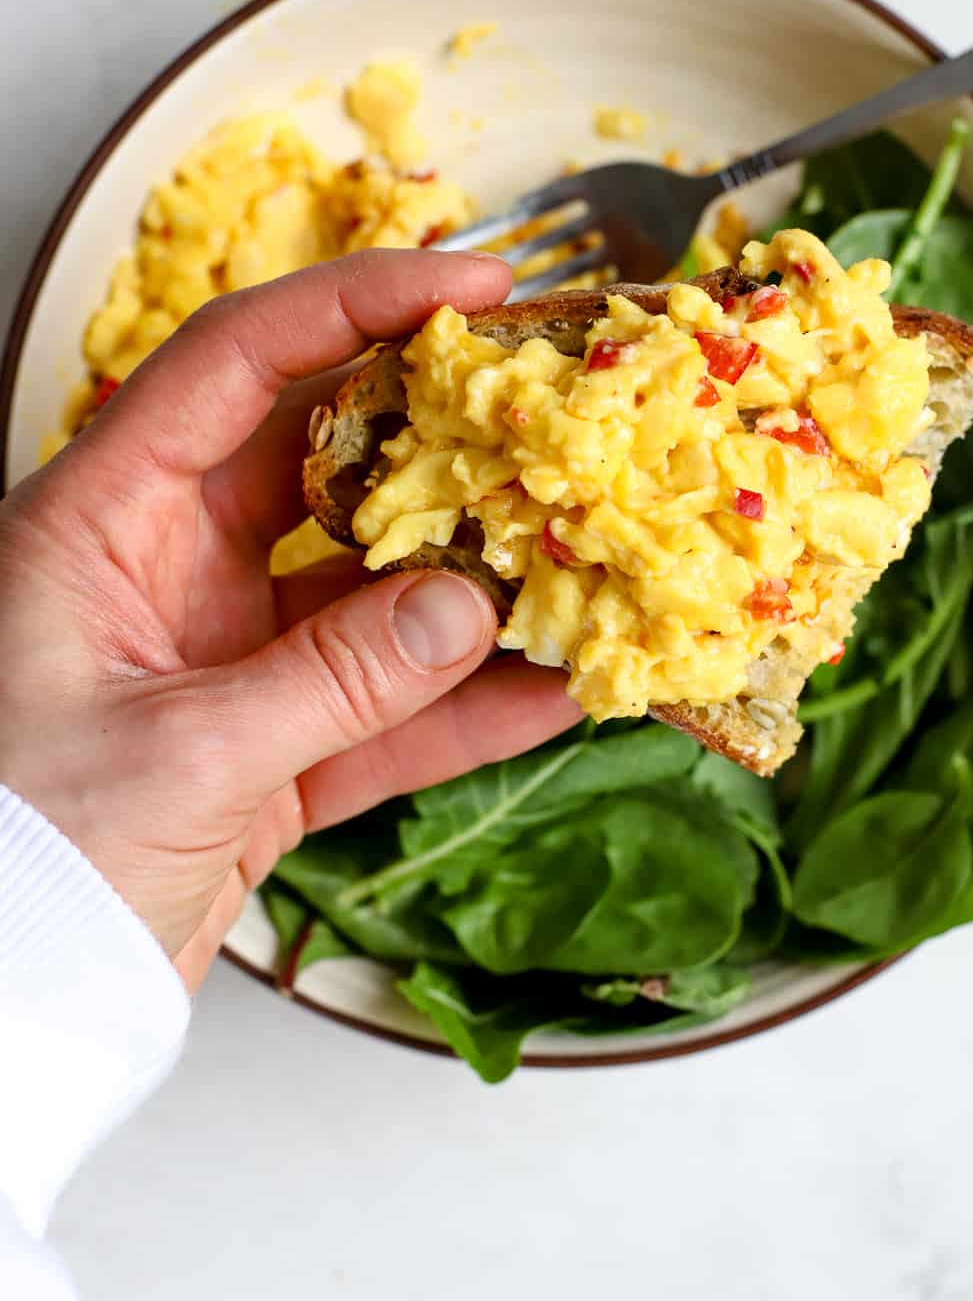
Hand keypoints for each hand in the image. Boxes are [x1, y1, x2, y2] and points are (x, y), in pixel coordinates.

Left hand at [0, 251, 579, 988]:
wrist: (0, 1013)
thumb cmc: (18, 861)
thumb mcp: (176, 758)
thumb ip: (333, 683)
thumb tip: (473, 611)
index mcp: (102, 523)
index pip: (237, 363)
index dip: (357, 304)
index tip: (472, 287)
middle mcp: (167, 569)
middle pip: (328, 461)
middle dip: (444, 438)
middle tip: (554, 410)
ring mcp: (225, 657)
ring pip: (375, 590)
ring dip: (478, 581)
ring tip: (586, 556)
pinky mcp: (269, 747)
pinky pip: (386, 708)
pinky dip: (466, 707)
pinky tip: (558, 689)